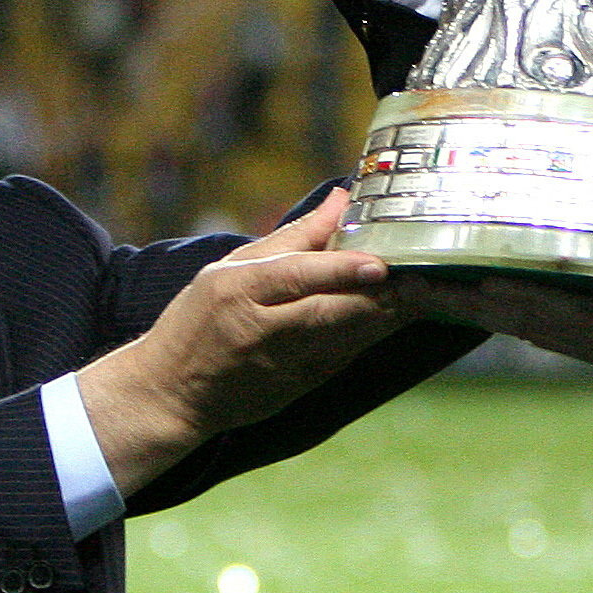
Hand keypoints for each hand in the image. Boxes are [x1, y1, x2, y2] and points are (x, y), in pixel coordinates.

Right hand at [77, 191, 397, 494]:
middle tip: (421, 274)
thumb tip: (342, 200)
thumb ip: (291, 237)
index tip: (379, 264)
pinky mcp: (298, 387)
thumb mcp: (231, 268)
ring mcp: (281, 364)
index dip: (341, 270)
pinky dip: (370, 335)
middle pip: (329, 311)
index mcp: (238, 290)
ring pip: (345, 338)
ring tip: (421, 292)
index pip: (297, 276)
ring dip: (385, 316)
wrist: (170, 392)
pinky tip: (396, 317)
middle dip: (378, 296)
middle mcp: (260, 329)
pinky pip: (343, 357)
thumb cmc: (199, 319)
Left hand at [391, 228, 592, 427]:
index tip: (457, 271)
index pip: (553, 306)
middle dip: (461, 292)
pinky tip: (480, 288)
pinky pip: (543, 321)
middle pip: (517, 312)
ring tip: (423, 274)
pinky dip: (505, 305)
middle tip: (405, 269)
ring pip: (522, 317)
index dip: (503, 287)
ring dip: (472, 299)